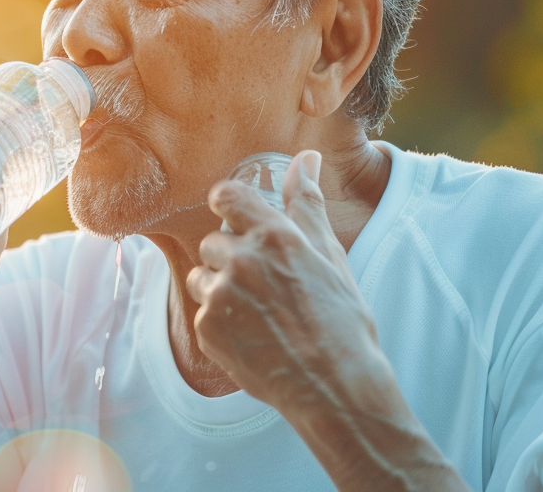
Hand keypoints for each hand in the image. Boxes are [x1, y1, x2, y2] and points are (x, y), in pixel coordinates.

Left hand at [186, 150, 392, 415]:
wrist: (334, 386)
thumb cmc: (340, 319)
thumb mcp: (329, 255)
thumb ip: (307, 203)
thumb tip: (305, 158)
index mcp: (275, 236)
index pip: (227, 196)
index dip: (227, 204)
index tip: (234, 216)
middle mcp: (242, 260)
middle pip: (214, 241)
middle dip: (232, 257)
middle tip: (266, 285)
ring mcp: (221, 296)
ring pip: (202, 276)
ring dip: (220, 288)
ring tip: (259, 313)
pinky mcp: (207, 329)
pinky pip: (202, 311)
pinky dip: (220, 322)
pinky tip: (252, 336)